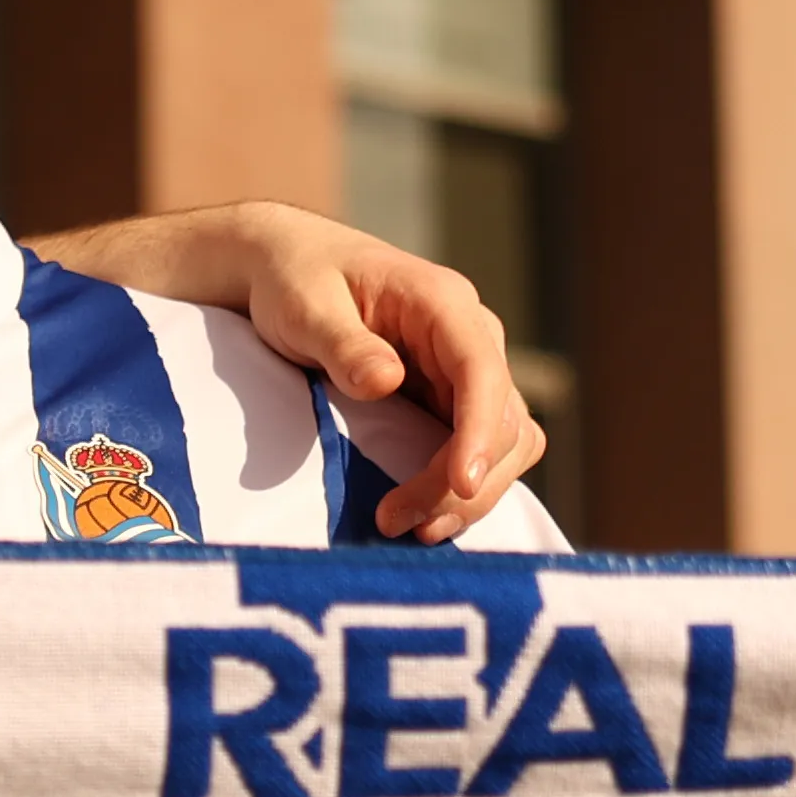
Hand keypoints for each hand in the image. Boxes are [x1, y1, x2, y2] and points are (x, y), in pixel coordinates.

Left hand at [39, 203, 543, 538]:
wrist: (288, 267)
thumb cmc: (294, 279)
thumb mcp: (305, 305)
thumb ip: (343, 343)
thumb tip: (387, 381)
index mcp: (442, 303)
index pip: (481, 371)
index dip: (479, 432)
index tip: (459, 484)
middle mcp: (471, 336)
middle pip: (504, 419)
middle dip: (461, 481)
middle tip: (396, 522)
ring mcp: (467, 370)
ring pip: (506, 442)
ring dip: (469, 494)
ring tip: (411, 529)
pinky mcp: (454, 399)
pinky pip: (481, 449)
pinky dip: (461, 488)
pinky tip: (424, 516)